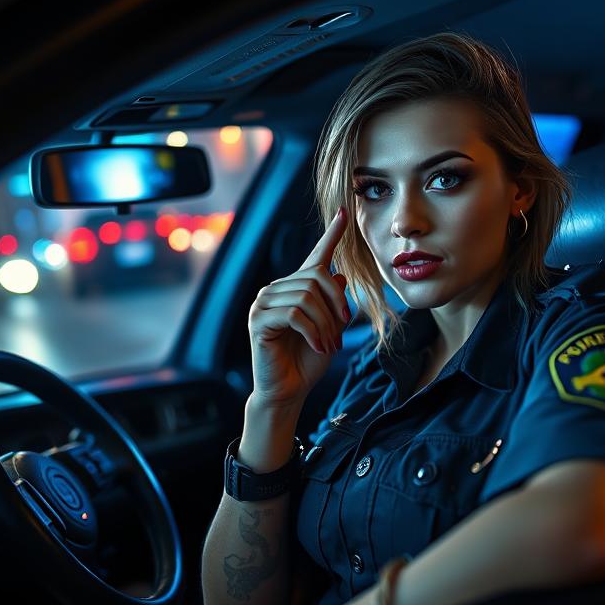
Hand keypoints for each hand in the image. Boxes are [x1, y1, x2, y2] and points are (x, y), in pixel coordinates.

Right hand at [248, 206, 350, 407]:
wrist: (289, 391)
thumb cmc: (308, 360)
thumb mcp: (331, 329)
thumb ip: (335, 304)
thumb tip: (339, 275)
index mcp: (295, 289)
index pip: (315, 257)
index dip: (331, 235)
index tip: (345, 214)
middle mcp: (276, 290)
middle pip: (316, 278)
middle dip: (336, 305)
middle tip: (342, 332)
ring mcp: (263, 303)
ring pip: (307, 297)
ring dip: (326, 324)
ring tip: (330, 345)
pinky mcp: (258, 321)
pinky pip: (294, 314)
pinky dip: (313, 331)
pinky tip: (318, 346)